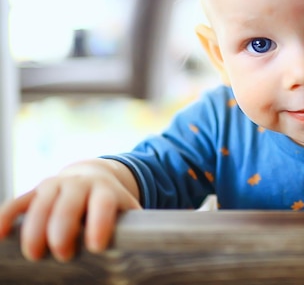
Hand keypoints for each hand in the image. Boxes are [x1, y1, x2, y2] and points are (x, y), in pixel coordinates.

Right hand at [0, 159, 140, 261]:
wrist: (96, 177)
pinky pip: (17, 203)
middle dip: (64, 227)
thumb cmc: (114, 206)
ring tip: (34, 253)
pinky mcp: (34, 193)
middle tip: (62, 253)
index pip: (104, 203)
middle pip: (69, 202)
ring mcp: (54, 186)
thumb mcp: (128, 211)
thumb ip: (139, 227)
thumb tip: (160, 247)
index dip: (100, 222)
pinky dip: (5, 217)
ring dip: (35, 226)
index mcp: (105, 190)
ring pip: (41, 202)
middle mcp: (78, 184)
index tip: (96, 246)